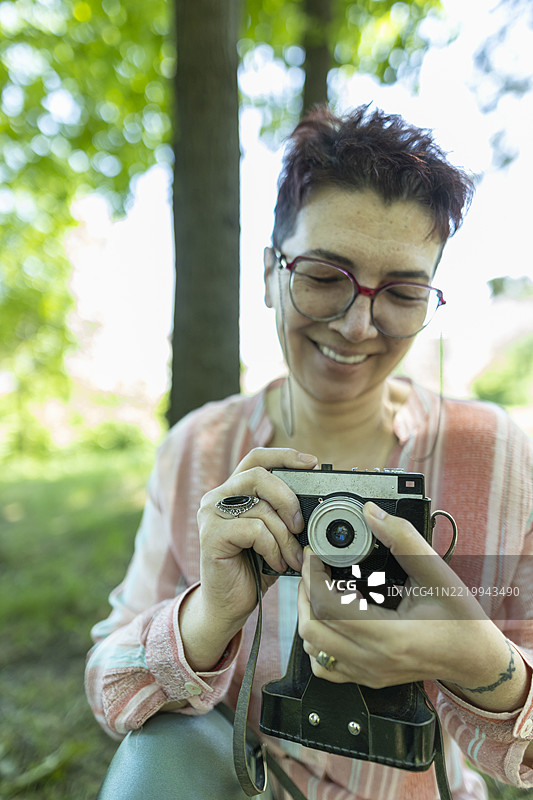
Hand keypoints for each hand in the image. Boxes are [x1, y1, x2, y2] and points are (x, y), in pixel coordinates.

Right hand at [180, 448, 316, 669]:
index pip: (257, 458)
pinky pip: (255, 530)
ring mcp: (210, 514)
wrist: (229, 605)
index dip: (284, 456)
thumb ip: (284, 513)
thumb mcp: (275, 534)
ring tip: (292, 557)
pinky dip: (273, 549)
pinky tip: (276, 564)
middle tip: (301, 525)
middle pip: (260, 475)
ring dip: (285, 536)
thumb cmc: (254, 568)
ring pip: (261, 508)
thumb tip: (316, 501)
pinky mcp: (211, 535)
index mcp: (233, 490)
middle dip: (289, 499)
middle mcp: (217, 497)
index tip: (312, 464)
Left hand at [297, 502, 525, 710]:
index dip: (313, 576)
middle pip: (312, 629)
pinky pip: (325, 666)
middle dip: (304, 592)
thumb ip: (402, 539)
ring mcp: (369, 673)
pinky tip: (329, 620)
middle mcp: (374, 660)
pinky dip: (317, 641)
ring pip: (314, 649)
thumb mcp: (436, 572)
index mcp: (390, 636)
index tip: (315, 555)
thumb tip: (371, 513)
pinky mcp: (368, 678)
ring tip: (319, 589)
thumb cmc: (461, 619)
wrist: (475, 658)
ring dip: (308, 615)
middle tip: (313, 568)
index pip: (328, 607)